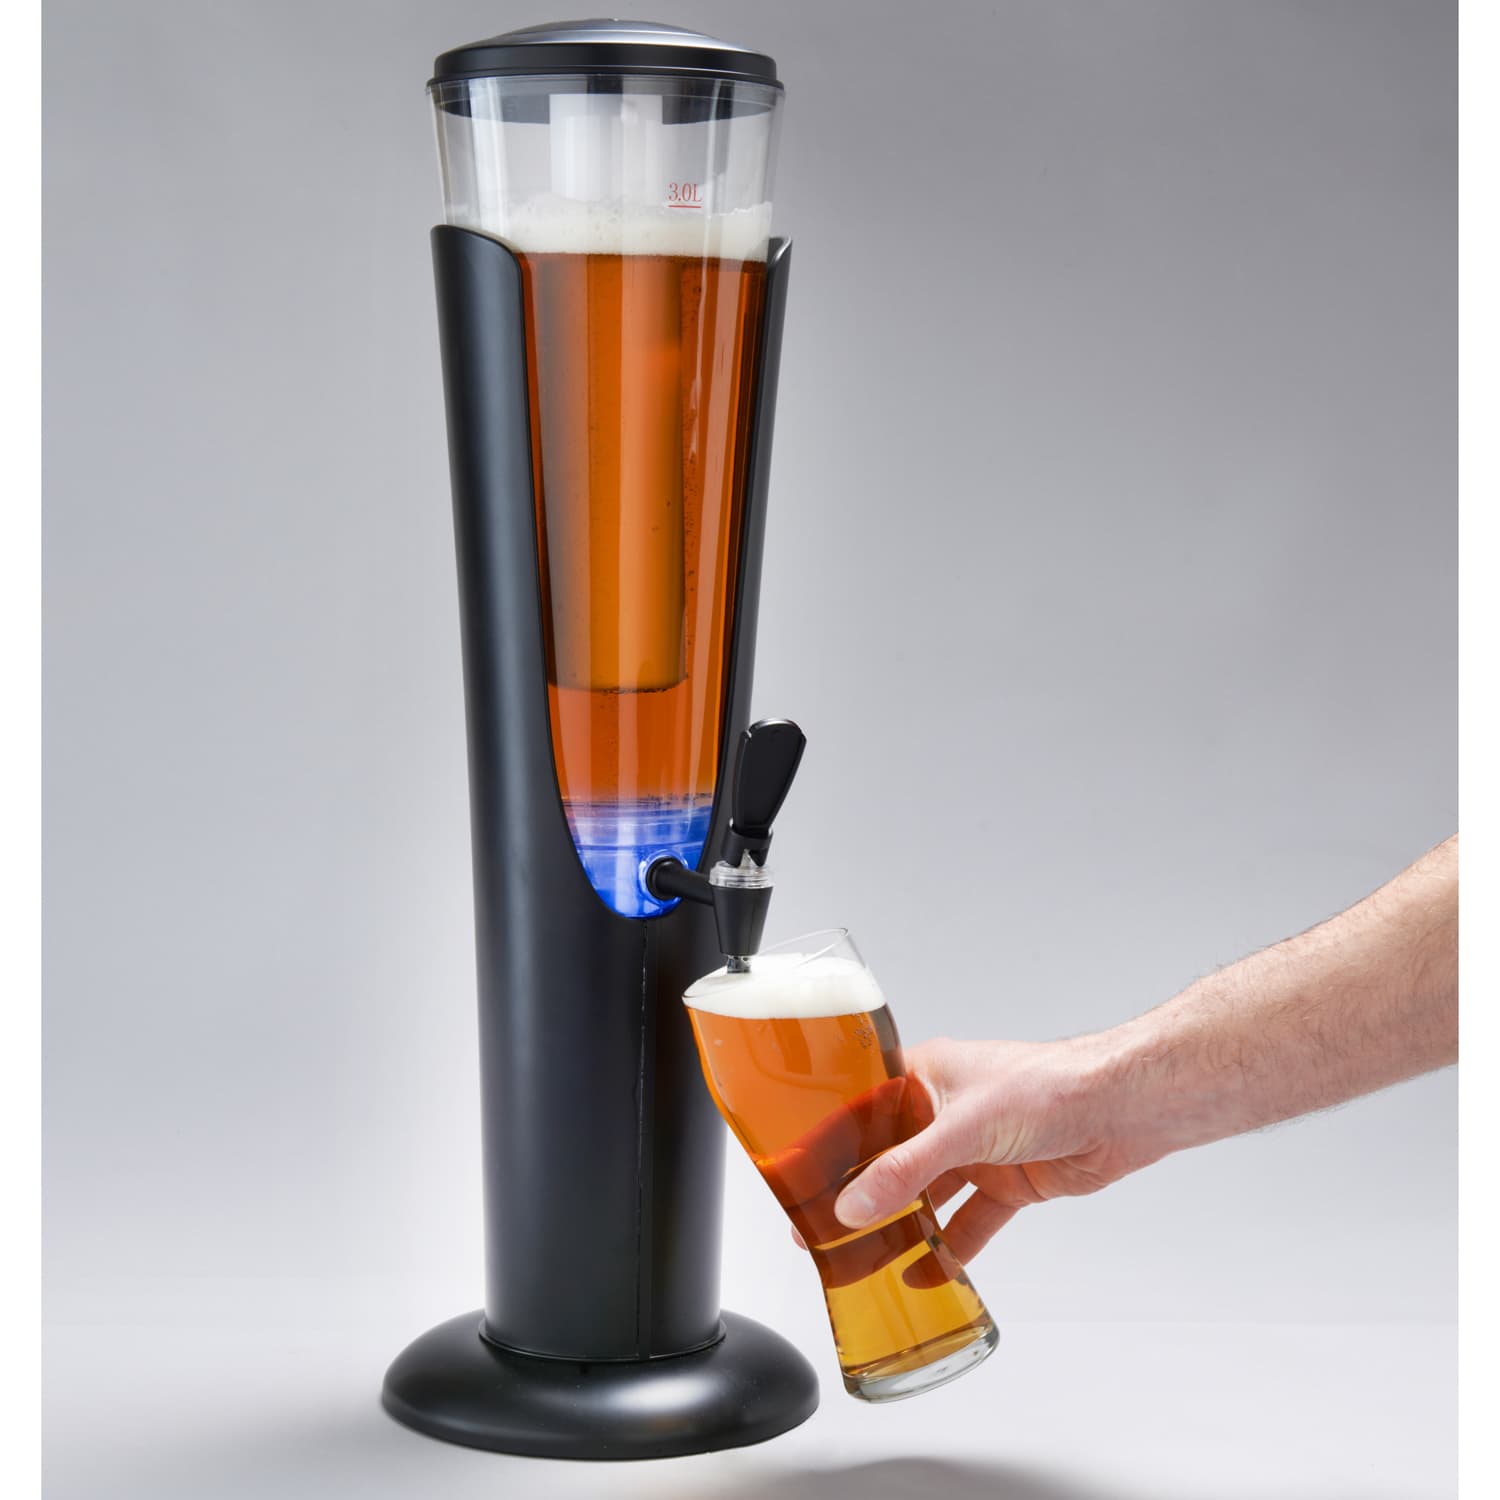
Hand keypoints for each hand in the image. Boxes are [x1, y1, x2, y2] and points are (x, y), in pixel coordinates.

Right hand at [826, 1034, 1151, 1263]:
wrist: (1121, 1108)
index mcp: (925, 1075)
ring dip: (900, 1226)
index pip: (862, 1110)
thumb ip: (905, 1171)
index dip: (829, 1144)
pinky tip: (926, 1271)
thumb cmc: (1049, 1084)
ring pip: (926, 1194)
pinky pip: (968, 1220)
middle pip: (889, 1158)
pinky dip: (949, 1247)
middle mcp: (945, 1110)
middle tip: (818, 1229)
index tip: (797, 1177)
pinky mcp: (1007, 1181)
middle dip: (858, 1195)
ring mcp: (976, 1148)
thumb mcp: (963, 1127)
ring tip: (863, 1259)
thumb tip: (854, 1206)